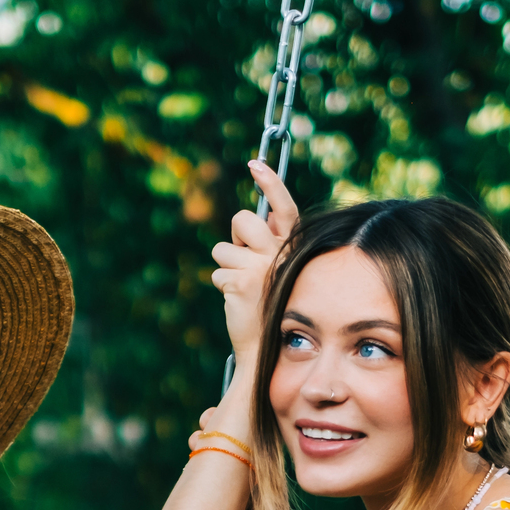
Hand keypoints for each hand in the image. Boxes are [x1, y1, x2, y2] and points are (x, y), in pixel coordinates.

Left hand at [209, 160, 300, 364]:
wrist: (270, 346)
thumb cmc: (272, 304)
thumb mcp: (276, 269)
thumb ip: (268, 244)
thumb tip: (255, 219)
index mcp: (292, 246)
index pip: (284, 207)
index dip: (270, 183)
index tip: (255, 163)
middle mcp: (280, 252)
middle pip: (242, 219)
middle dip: (235, 236)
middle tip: (244, 259)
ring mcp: (262, 266)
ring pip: (223, 248)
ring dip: (226, 266)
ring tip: (242, 286)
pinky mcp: (242, 280)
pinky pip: (217, 272)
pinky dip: (222, 285)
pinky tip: (238, 300)